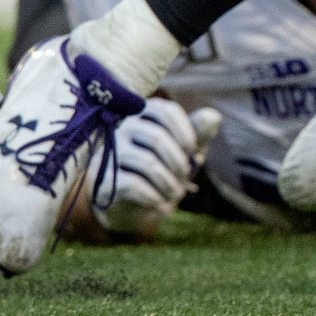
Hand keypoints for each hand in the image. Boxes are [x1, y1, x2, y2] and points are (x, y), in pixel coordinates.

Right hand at [88, 99, 221, 236]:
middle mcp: (123, 128)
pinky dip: (154, 196)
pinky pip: (133, 184)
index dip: (185, 131)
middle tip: (185, 177)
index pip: (166, 110)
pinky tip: (161, 203)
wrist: (134, 204)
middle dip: (178, 162)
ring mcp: (109, 153)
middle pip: (157, 138)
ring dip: (169, 182)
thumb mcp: (184, 150)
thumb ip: (198, 133)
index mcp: (144, 115)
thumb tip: (214, 116)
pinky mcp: (102, 179)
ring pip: (147, 162)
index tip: (193, 151)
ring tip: (175, 193)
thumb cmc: (164, 168)